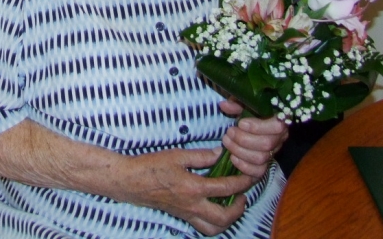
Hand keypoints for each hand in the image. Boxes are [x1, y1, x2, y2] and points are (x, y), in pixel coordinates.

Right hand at [124, 146, 255, 235]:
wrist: (131, 181)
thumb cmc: (152, 166)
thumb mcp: (178, 155)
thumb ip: (202, 156)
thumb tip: (220, 154)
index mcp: (194, 188)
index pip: (226, 188)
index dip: (243, 181)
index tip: (251, 175)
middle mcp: (193, 205)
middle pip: (224, 217)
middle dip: (239, 208)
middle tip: (243, 195)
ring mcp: (187, 214)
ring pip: (214, 228)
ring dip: (228, 219)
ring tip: (232, 205)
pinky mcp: (181, 216)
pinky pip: (202, 227)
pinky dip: (214, 222)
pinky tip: (215, 209)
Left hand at [219, 98, 287, 177]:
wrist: (248, 127)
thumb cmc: (248, 111)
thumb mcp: (243, 103)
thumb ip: (236, 103)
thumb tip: (224, 105)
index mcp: (278, 121)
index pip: (277, 126)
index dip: (258, 127)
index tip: (240, 123)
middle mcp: (279, 139)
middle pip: (266, 144)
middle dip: (243, 139)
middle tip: (229, 132)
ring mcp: (273, 154)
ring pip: (261, 158)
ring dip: (240, 151)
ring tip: (227, 142)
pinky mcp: (265, 166)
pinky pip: (258, 172)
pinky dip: (244, 166)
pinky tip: (232, 157)